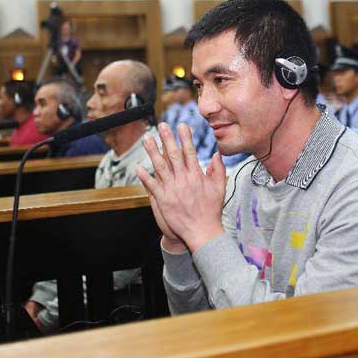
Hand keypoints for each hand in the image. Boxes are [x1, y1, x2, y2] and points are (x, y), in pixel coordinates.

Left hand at [136, 123, 226, 252]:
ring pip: (160, 166)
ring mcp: (172, 189)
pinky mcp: (163, 200)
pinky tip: (138, 167)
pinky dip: (144, 176)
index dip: (185, 138)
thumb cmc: (212, 211)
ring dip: (152, 151)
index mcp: (197, 176)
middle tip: (162, 126)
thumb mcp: (220, 188)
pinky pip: (152, 185)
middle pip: (173, 155)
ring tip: (147, 139)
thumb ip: (218, 170)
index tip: (181, 125)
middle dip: (168, 139)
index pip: (190, 152)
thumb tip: (216, 154)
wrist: (203, 231)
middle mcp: (183, 180)